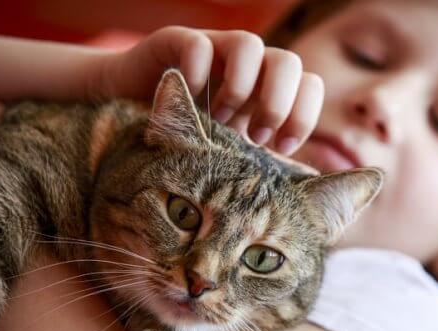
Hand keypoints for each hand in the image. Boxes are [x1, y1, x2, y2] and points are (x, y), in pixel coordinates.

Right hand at [97, 27, 323, 153]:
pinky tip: (189, 99)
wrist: (128, 114)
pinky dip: (198, 73)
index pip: (309, 85)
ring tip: (220, 120)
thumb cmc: (188, 140)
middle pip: (289, 62)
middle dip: (277, 105)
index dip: (303, 115)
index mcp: (267, 89)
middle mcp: (248, 66)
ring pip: (250, 45)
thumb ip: (264, 161)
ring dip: (239, 89)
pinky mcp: (177, 42)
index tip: (282, 148)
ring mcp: (214, 50)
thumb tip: (306, 181)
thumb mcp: (232, 154)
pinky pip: (199, 45)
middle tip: (256, 138)